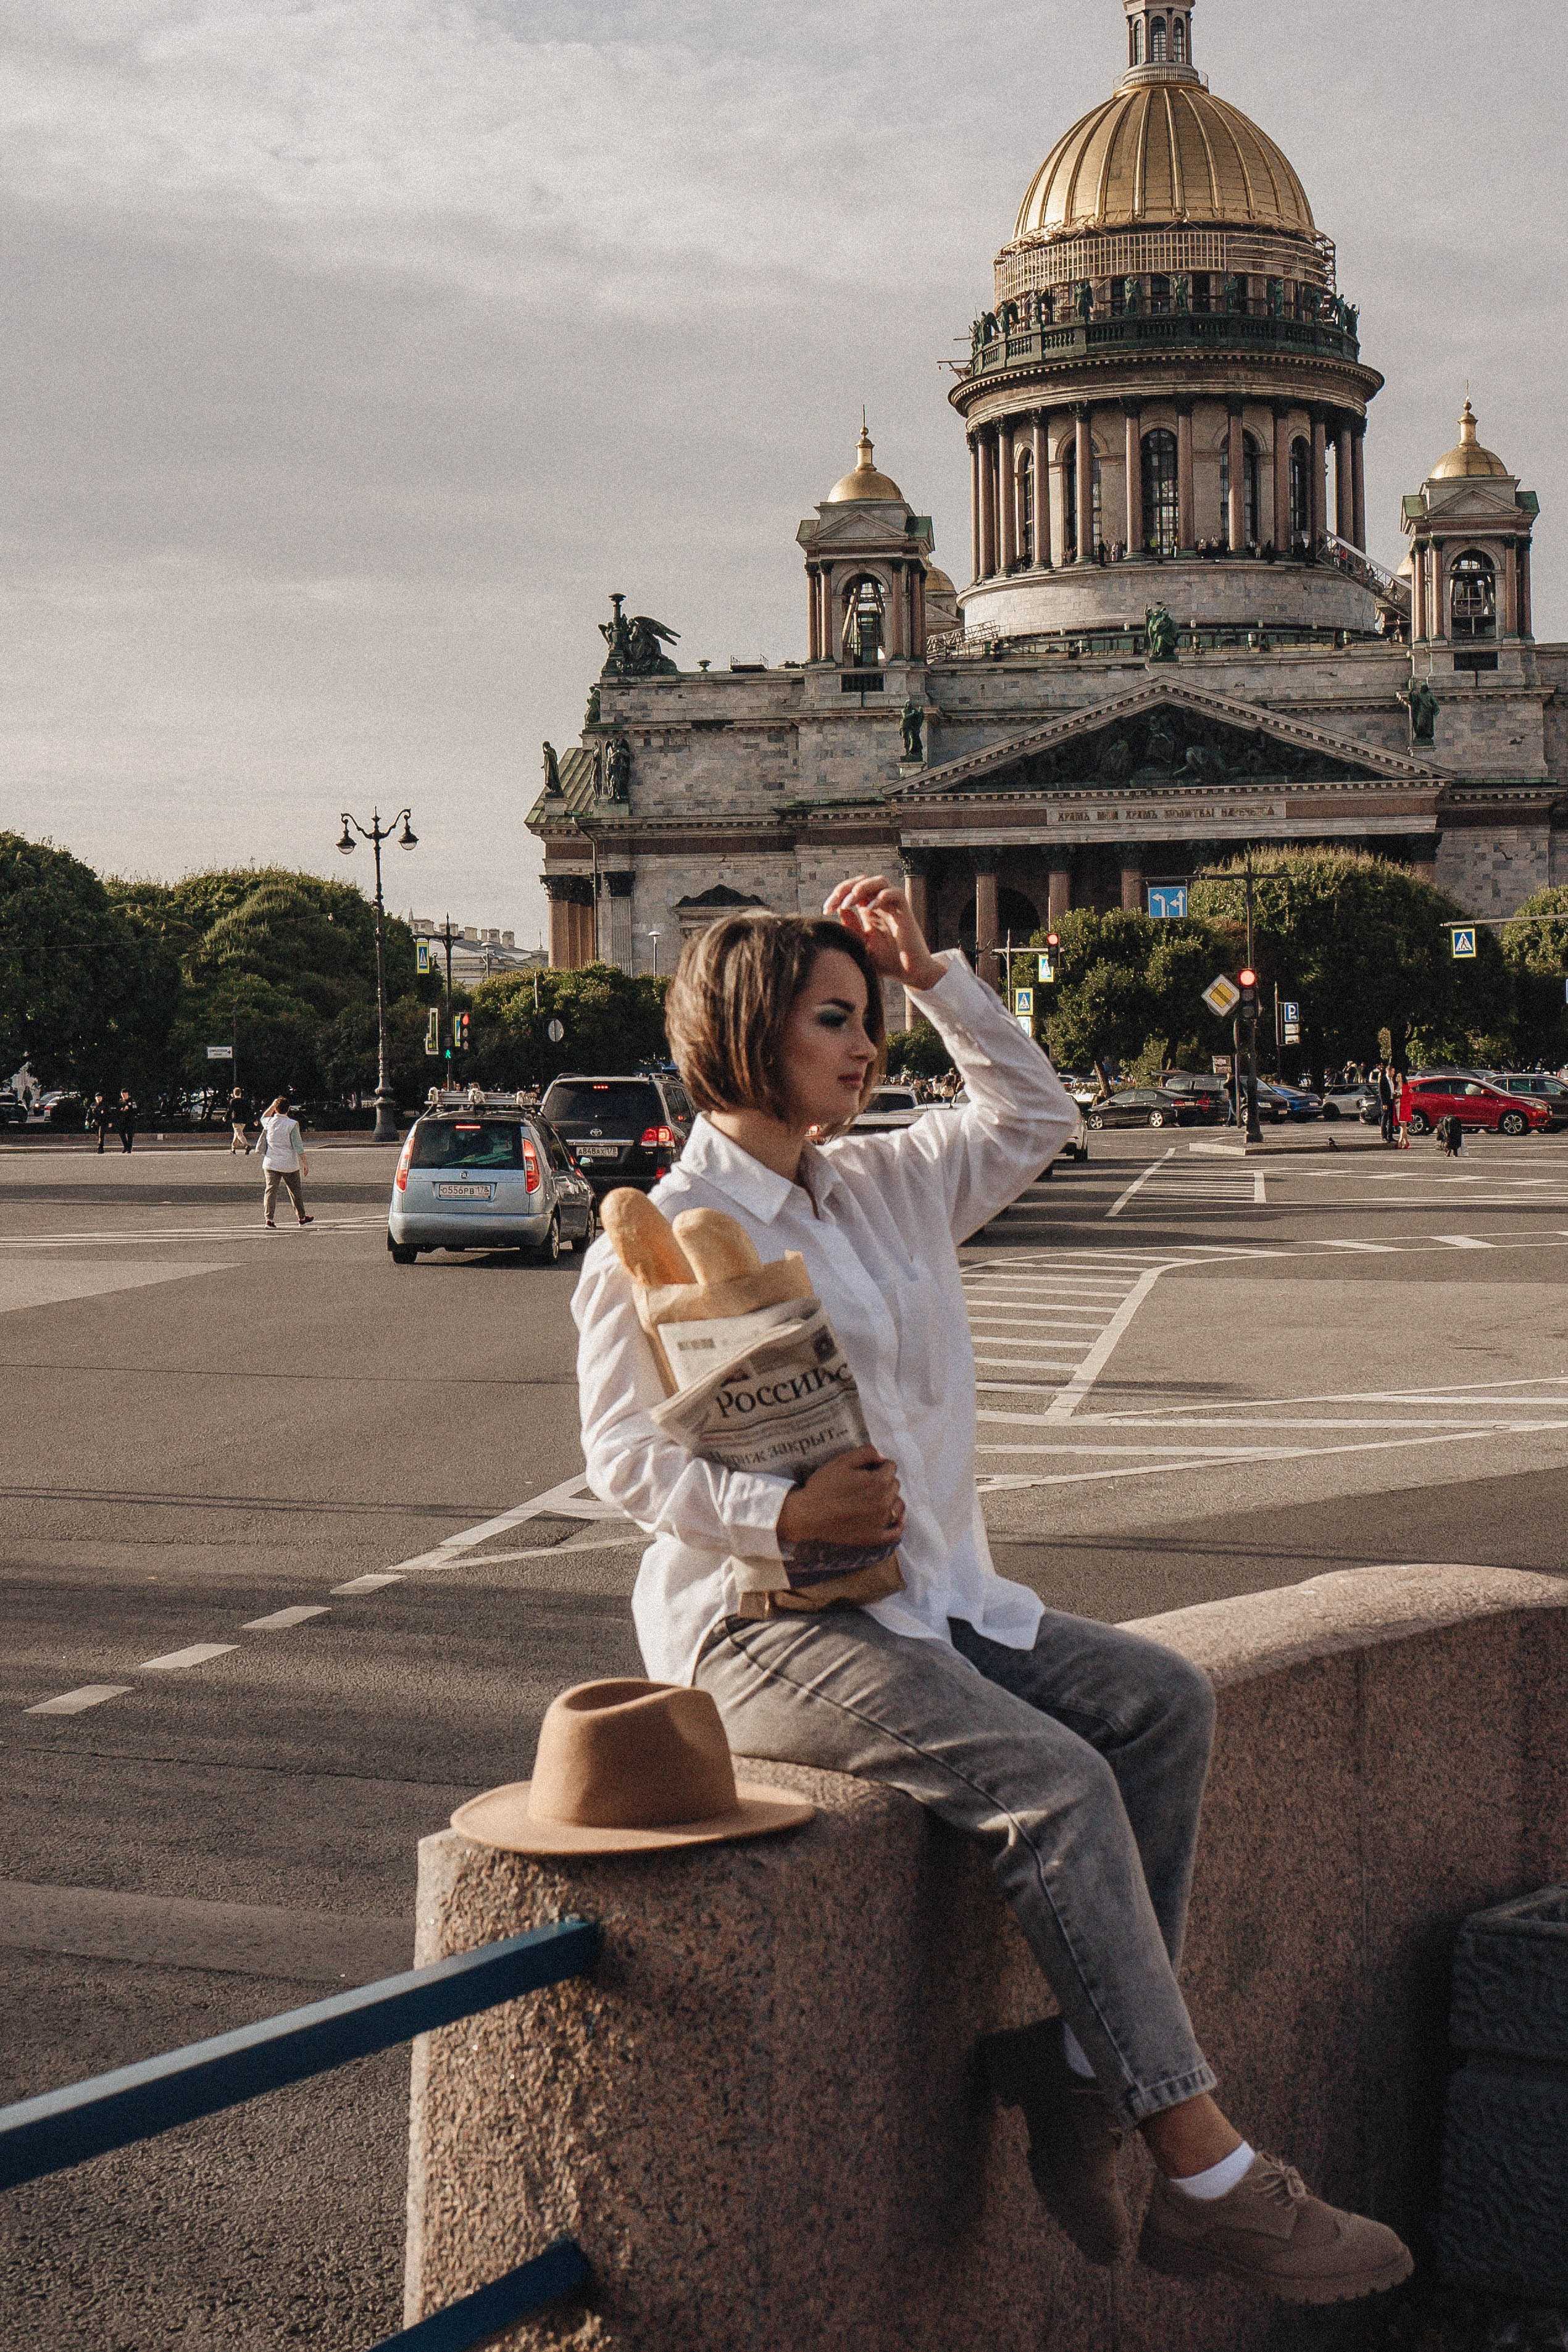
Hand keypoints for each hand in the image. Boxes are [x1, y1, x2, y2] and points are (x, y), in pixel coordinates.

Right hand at [777, 1445, 904, 1549]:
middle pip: (895, 1485)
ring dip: (891, 1499)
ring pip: (898, 1505)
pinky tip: (895, 1518)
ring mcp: (880, 1521)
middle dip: (884, 1480)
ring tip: (876, 1498)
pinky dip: (898, 1524)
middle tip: (865, 1483)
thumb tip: (882, 1458)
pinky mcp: (874, 1537)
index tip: (866, 1469)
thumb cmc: (823, 1486)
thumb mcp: (842, 1461)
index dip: (878, 1465)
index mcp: (878, 1482)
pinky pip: (895, 1532)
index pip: (891, 1467)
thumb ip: (867, 1452)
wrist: (808, 1514)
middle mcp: (884, 1502)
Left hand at [824, 876, 942, 993]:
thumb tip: (839, 909)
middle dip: (846, 888)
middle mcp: (881, 905)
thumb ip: (851, 926)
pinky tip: (868, 908)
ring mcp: (893, 907)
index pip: (852, 891)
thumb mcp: (862, 943)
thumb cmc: (887, 961)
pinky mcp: (905, 912)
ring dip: (862, 887)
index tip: (825, 910)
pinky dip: (882, 896)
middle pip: (863, 881)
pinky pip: (896, 893)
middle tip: (834, 903)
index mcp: (869, 911)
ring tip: (849, 902)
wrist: (909, 974)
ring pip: (880, 881)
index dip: (837, 895)